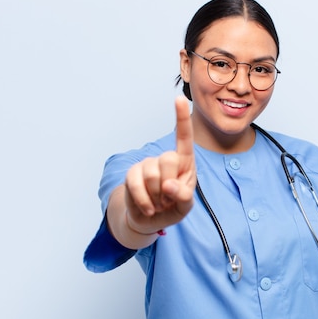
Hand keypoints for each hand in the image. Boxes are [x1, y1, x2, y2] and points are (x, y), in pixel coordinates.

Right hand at [123, 96, 195, 233]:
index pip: (184, 137)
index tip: (179, 98)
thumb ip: (184, 197)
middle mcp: (165, 158)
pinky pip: (135, 184)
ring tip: (159, 203)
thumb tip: (169, 186)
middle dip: (170, 184)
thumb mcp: (185, 206)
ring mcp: (147, 165)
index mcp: (185, 162)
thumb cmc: (173, 206)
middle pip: (168, 159)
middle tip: (169, 198)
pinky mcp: (132, 174)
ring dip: (157, 197)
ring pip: (152, 174)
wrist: (150, 220)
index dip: (181, 118)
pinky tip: (149, 208)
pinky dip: (144, 201)